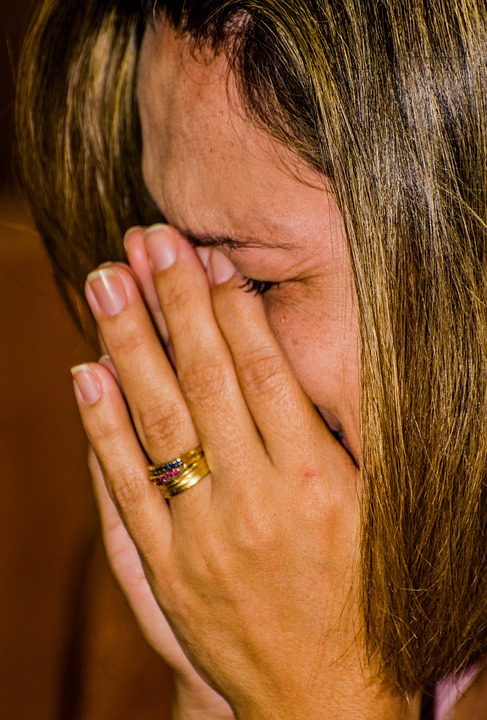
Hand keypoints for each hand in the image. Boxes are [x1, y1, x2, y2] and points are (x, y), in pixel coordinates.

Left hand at [72, 225, 417, 718]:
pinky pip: (124, 488)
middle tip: (147, 241)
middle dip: (173, 302)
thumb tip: (281, 366)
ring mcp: (203, 536)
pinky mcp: (166, 569)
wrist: (325, 699)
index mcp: (318, 483)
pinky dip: (100, 428)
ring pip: (158, 421)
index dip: (231, 307)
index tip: (208, 259)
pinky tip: (84, 372)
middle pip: (205, 380)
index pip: (263, 371)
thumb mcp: (370, 514)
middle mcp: (257, 502)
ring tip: (106, 282)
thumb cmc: (361, 599)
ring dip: (128, 345)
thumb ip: (328, 441)